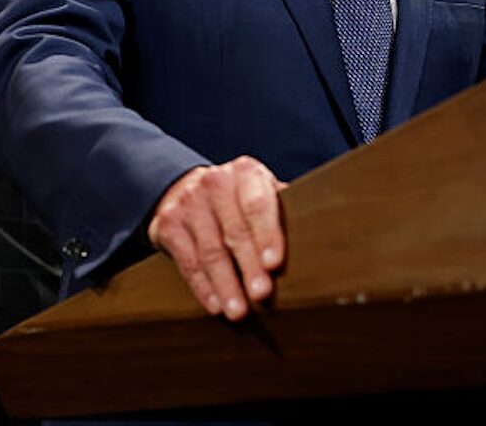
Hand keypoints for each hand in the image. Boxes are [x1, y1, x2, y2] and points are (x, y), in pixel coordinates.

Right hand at [147, 155, 285, 319]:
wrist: (186, 189)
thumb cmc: (238, 200)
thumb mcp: (260, 192)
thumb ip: (283, 210)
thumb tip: (317, 237)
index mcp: (246, 173)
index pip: (258, 205)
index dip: (267, 235)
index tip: (275, 263)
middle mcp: (215, 182)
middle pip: (234, 231)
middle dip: (249, 266)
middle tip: (261, 294)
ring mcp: (189, 203)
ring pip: (209, 252)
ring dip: (225, 285)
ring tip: (239, 311)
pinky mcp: (168, 224)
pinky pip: (188, 262)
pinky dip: (203, 287)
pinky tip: (215, 305)